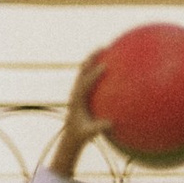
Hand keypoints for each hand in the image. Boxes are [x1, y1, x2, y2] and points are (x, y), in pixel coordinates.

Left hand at [49, 48, 109, 182]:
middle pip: (83, 70)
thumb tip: (112, 123)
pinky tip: (110, 64)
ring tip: (105, 48)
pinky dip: (97, 68)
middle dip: (92, 58)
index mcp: (77, 99)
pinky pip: (90, 77)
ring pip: (85, 70)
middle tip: (103, 47)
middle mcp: (76, 92)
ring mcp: (78, 91)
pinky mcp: (82, 92)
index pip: (85, 83)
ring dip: (93, 59)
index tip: (104, 66)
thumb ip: (97, 128)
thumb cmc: (81, 135)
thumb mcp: (89, 133)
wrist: (71, 135)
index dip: (94, 74)